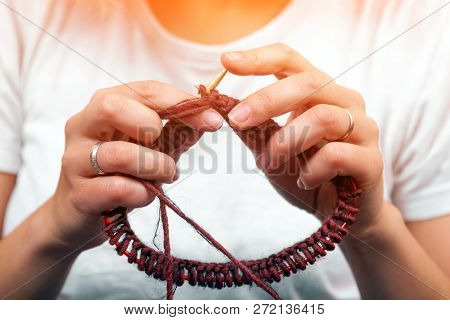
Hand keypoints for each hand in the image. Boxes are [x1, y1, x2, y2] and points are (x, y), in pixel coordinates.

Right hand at [49, 81, 222, 249]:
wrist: (80, 212)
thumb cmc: (119, 172)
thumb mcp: (152, 147)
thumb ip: (177, 132)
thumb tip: (208, 118)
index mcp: (104, 106)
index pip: (144, 90)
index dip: (181, 102)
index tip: (213, 119)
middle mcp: (84, 126)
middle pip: (112, 106)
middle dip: (151, 127)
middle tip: (166, 149)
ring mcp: (75, 159)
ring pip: (119, 154)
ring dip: (155, 167)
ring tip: (166, 176)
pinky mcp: (78, 193)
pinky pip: (118, 188)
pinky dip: (143, 194)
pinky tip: (145, 195)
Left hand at [221, 43, 384, 238]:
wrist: (340, 215)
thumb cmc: (306, 176)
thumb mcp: (271, 152)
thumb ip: (252, 131)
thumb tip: (220, 108)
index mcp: (319, 93)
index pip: (291, 62)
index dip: (259, 58)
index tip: (226, 62)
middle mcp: (345, 102)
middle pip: (308, 83)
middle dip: (266, 100)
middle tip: (237, 120)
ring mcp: (363, 129)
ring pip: (323, 118)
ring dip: (287, 142)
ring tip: (270, 164)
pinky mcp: (372, 160)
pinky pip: (337, 155)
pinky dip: (311, 170)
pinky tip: (305, 180)